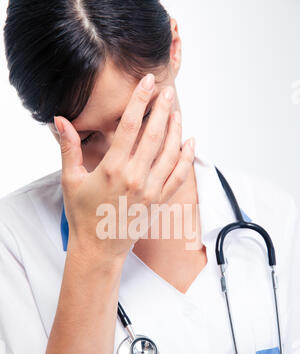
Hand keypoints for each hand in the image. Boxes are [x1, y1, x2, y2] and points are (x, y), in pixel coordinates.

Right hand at [54, 73, 194, 259]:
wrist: (98, 248)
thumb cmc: (83, 215)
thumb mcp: (70, 180)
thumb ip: (69, 148)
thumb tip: (60, 120)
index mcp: (112, 169)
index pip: (129, 127)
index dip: (139, 101)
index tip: (147, 84)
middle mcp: (135, 178)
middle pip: (154, 136)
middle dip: (162, 110)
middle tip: (167, 91)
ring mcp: (150, 191)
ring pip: (170, 154)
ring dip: (176, 130)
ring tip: (177, 112)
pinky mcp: (159, 202)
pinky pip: (178, 176)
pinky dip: (186, 158)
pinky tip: (189, 143)